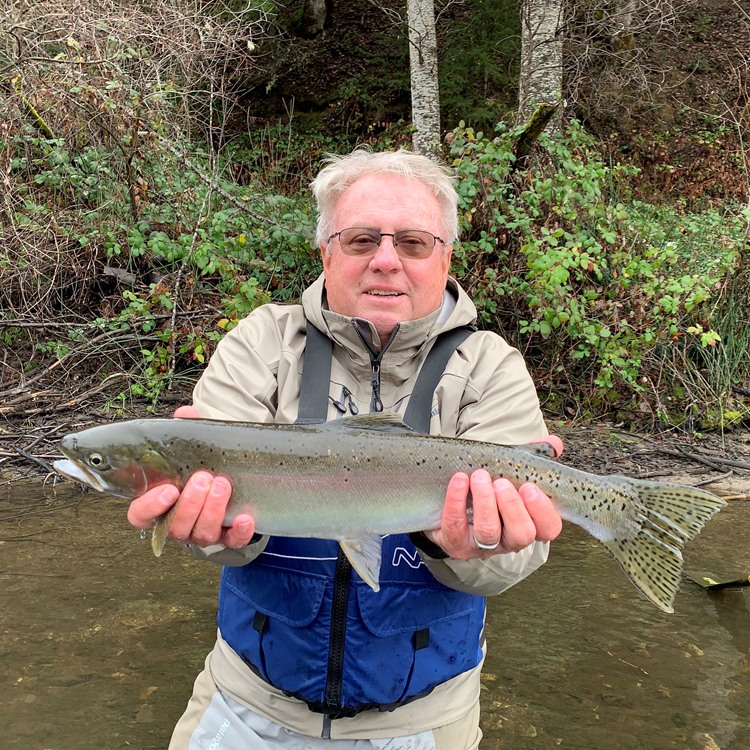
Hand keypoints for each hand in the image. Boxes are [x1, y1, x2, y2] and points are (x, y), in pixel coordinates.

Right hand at [125, 406, 255, 548]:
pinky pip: (232, 542)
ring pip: (202, 535)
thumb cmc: (204, 462)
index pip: (140, 516)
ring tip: (222, 484)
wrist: (234, 474)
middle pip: (175, 527)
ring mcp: (202, 532)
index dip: (150, 507)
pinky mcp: (228, 537)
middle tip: (204, 478)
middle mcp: (178, 523)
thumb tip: (185, 414)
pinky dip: (238, 532)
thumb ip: (187, 431)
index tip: (168, 490)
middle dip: (190, 504)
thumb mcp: (195, 445)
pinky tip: (245, 517)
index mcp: (160, 504)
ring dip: (212, 510)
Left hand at [425, 435, 563, 559]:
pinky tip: (459, 480)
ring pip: (488, 531)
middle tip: (501, 483)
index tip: (530, 487)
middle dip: (512, 507)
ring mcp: (481, 544)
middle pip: (521, 534)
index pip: (548, 528)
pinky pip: (455, 525)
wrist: (450, 502)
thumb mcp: (512, 472)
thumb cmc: (490, 489)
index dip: (542, 511)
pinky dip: (456, 501)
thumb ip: (534, 457)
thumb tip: (554, 443)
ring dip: (485, 502)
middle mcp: (509, 540)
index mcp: (529, 524)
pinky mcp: (455, 541)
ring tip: (479, 477)